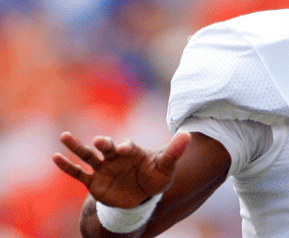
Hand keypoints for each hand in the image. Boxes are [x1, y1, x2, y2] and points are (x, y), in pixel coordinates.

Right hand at [53, 132, 190, 208]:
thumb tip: (189, 134)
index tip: (123, 149)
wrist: (142, 198)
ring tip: (64, 137)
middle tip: (99, 141)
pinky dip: (67, 166)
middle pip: (106, 147)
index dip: (125, 147)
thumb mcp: (166, 167)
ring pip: (88, 155)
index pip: (127, 146)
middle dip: (103, 143)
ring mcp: (103, 168)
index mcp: (132, 151)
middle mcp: (115, 157)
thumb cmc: (155, 178)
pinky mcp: (94, 182)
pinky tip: (55, 158)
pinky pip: (79, 173)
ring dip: (77, 146)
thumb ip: (174, 152)